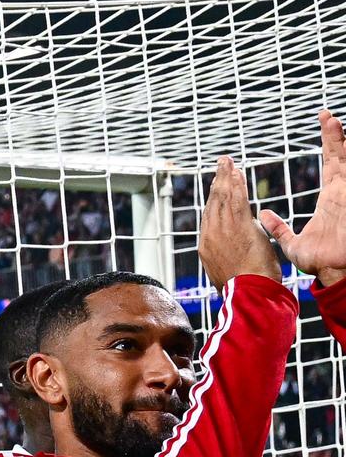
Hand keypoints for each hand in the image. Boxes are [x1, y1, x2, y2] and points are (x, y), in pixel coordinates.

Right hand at [197, 155, 282, 291]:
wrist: (248, 294)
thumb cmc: (245, 289)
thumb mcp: (231, 271)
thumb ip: (232, 256)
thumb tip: (239, 251)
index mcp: (207, 246)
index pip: (210, 216)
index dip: (214, 198)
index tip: (217, 186)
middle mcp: (210, 235)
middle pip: (213, 203)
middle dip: (217, 182)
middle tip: (221, 166)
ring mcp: (222, 230)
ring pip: (223, 198)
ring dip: (226, 178)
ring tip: (227, 163)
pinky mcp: (238, 227)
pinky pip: (236, 200)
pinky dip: (235, 185)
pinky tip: (236, 173)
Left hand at [262, 110, 345, 285]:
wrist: (335, 271)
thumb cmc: (322, 259)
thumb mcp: (293, 241)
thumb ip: (278, 227)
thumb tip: (261, 216)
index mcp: (333, 196)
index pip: (332, 163)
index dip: (332, 143)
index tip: (327, 122)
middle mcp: (343, 192)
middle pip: (341, 156)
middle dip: (337, 135)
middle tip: (329, 114)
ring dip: (341, 140)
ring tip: (334, 119)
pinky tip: (343, 143)